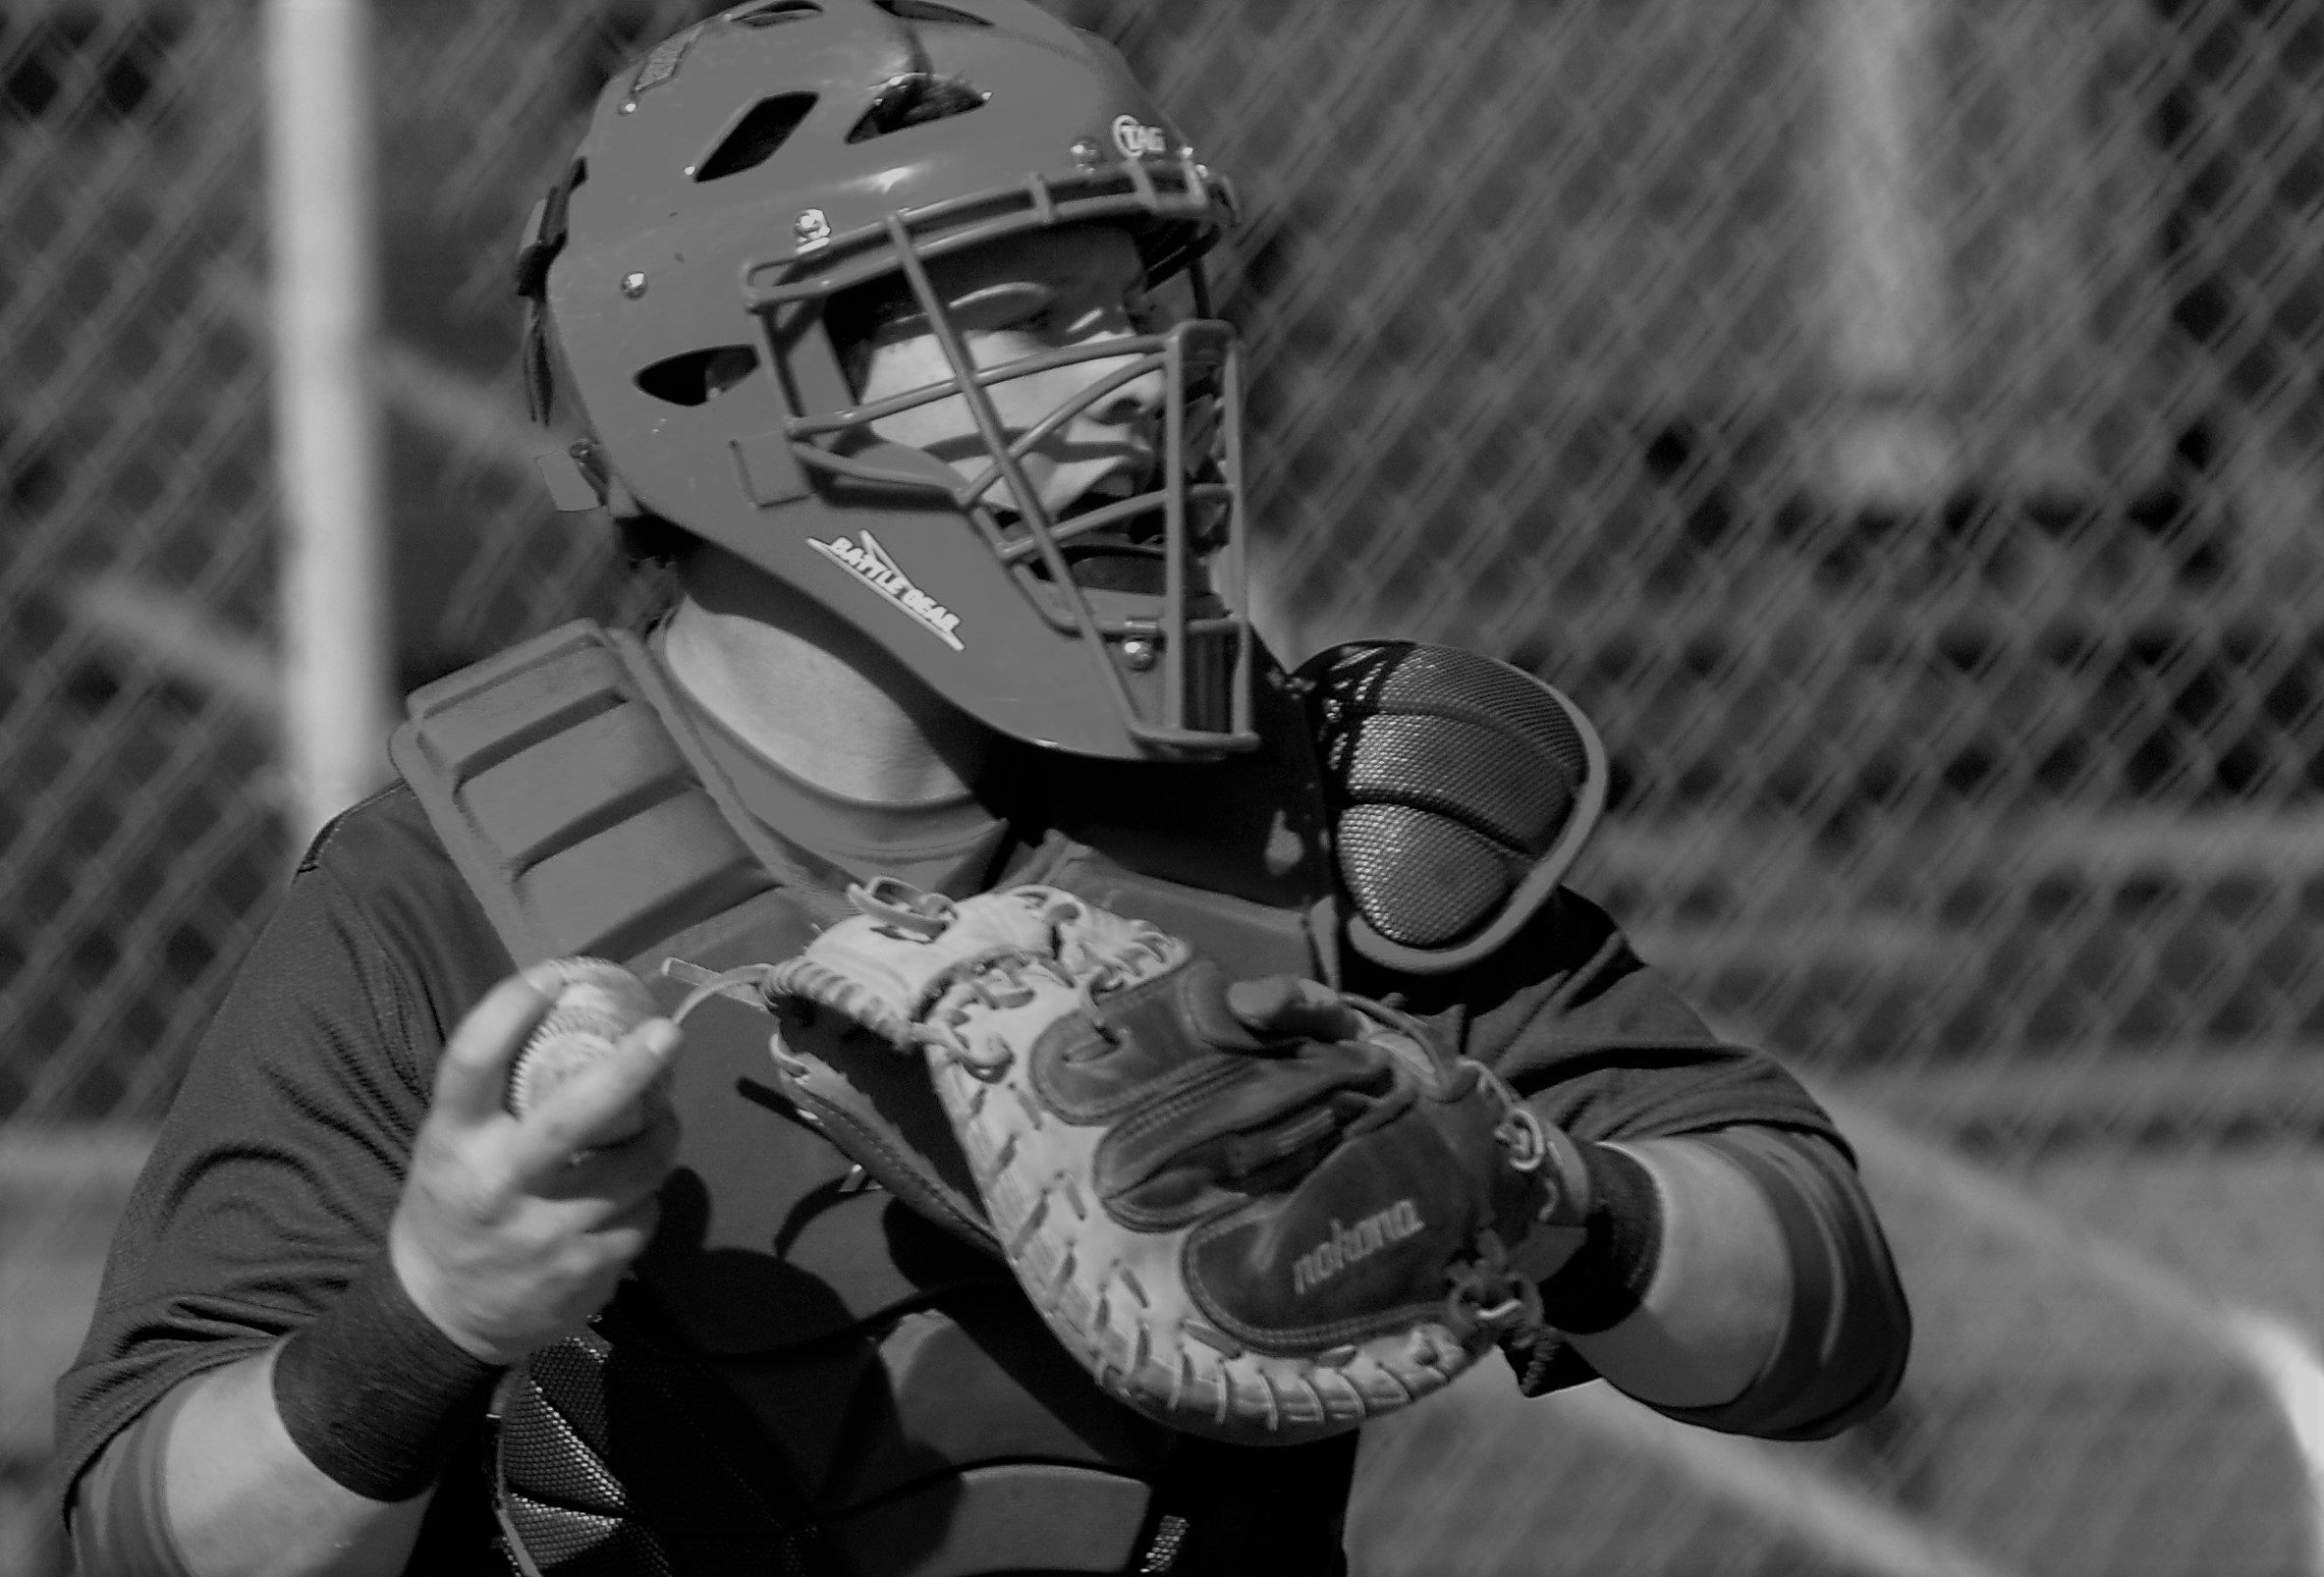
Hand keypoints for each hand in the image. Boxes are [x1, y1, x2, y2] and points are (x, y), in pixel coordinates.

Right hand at [388, 965, 681, 1365]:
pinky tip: (629, 1195)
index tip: (554, 974)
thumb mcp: (452, 1145)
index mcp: (454, 1144)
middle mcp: (498, 1186)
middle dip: (630, 1069)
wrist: (442, 1316)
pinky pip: (642, 1218)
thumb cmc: (455, 1205)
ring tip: (663, 1119)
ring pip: (635, 1171)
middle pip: (575, 1116)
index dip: (512, 1007)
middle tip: (667, 1034)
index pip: (473, 1061)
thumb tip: (568, 1011)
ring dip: (661, 1139)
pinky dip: (645, 1199)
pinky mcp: (585, 1273)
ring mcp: (546, 1235)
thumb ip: (498, 1095)